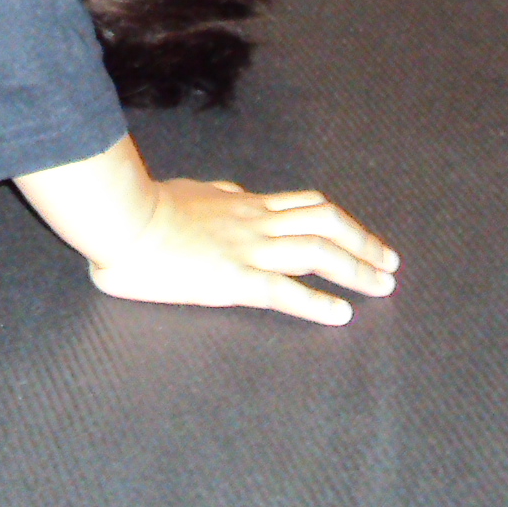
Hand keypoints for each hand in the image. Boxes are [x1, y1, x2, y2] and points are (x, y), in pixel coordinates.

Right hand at [86, 177, 397, 326]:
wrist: (118, 218)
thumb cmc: (134, 208)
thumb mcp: (184, 191)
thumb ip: (210, 196)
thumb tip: (227, 195)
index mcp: (238, 203)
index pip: (299, 205)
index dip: (334, 222)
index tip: (353, 237)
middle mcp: (251, 221)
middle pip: (323, 221)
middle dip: (362, 240)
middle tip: (389, 261)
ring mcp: (245, 248)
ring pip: (316, 250)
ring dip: (356, 268)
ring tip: (383, 287)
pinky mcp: (233, 279)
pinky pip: (284, 290)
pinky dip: (318, 302)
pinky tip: (341, 315)